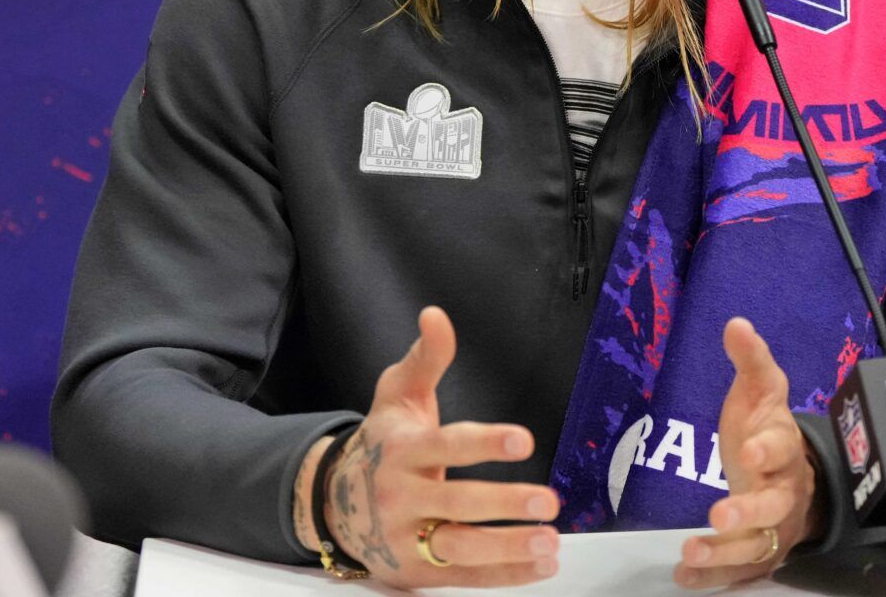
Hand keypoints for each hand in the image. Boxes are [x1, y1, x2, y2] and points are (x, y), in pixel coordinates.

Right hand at [305, 306, 561, 587]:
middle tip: (549, 499)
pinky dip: (504, 575)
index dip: (485, 443)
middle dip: (504, 503)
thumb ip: (425, 358)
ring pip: (460, 548)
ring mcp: (407, 538)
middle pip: (456, 503)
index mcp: (401, 450)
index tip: (524, 440)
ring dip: (508, 548)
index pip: (446, 446)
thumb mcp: (397, 396)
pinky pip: (465, 577)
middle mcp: (401, 496)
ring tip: (550, 542)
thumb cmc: (383, 443)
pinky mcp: (416, 571)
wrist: (334, 502)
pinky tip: (541, 566)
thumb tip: (436, 315)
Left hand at [674, 317, 824, 588]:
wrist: (794, 477)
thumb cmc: (768, 430)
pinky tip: (686, 577)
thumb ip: (750, 360)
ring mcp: (773, 528)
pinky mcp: (759, 553)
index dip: (767, 451)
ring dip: (725, 552)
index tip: (749, 452)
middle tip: (719, 514)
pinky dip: (714, 577)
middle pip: (772, 506)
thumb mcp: (761, 391)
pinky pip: (740, 571)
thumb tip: (736, 324)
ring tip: (691, 552)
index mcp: (784, 449)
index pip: (780, 449)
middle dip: (748, 511)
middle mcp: (783, 492)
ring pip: (756, 546)